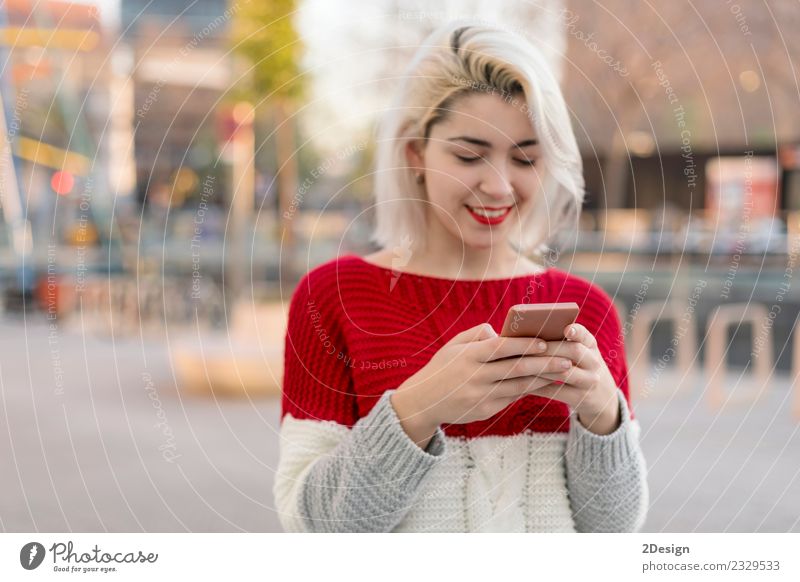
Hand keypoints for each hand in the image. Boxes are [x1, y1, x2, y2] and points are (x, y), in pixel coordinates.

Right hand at [391, 323, 571, 427]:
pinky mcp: (485, 411)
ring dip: (543, 379)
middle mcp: (475, 377)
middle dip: (543, 363)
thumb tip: (501, 332)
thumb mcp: (453, 346)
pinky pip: (512, 399)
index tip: (544, 342)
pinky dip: (531, 391)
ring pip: (518, 386)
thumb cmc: (442, 368)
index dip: (523, 345)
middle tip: (566, 359)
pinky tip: (546, 385)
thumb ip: (477, 335)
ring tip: (563, 372)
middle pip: (515, 368)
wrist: (423, 402)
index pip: (500, 348)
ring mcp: (480, 396)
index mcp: (468, 356)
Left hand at [529, 323, 621, 434]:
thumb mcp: (581, 353)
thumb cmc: (580, 367)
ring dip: (541, 368)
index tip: (566, 328)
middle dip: (549, 348)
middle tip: (528, 346)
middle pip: (574, 351)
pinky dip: (538, 386)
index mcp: (591, 345)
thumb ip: (562, 341)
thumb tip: (527, 332)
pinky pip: (557, 391)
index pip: (586, 335)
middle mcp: (594, 362)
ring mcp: (590, 381)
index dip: (577, 331)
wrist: (602, 397)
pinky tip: (523, 382)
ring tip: (522, 364)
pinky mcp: (581, 398)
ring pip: (564, 373)